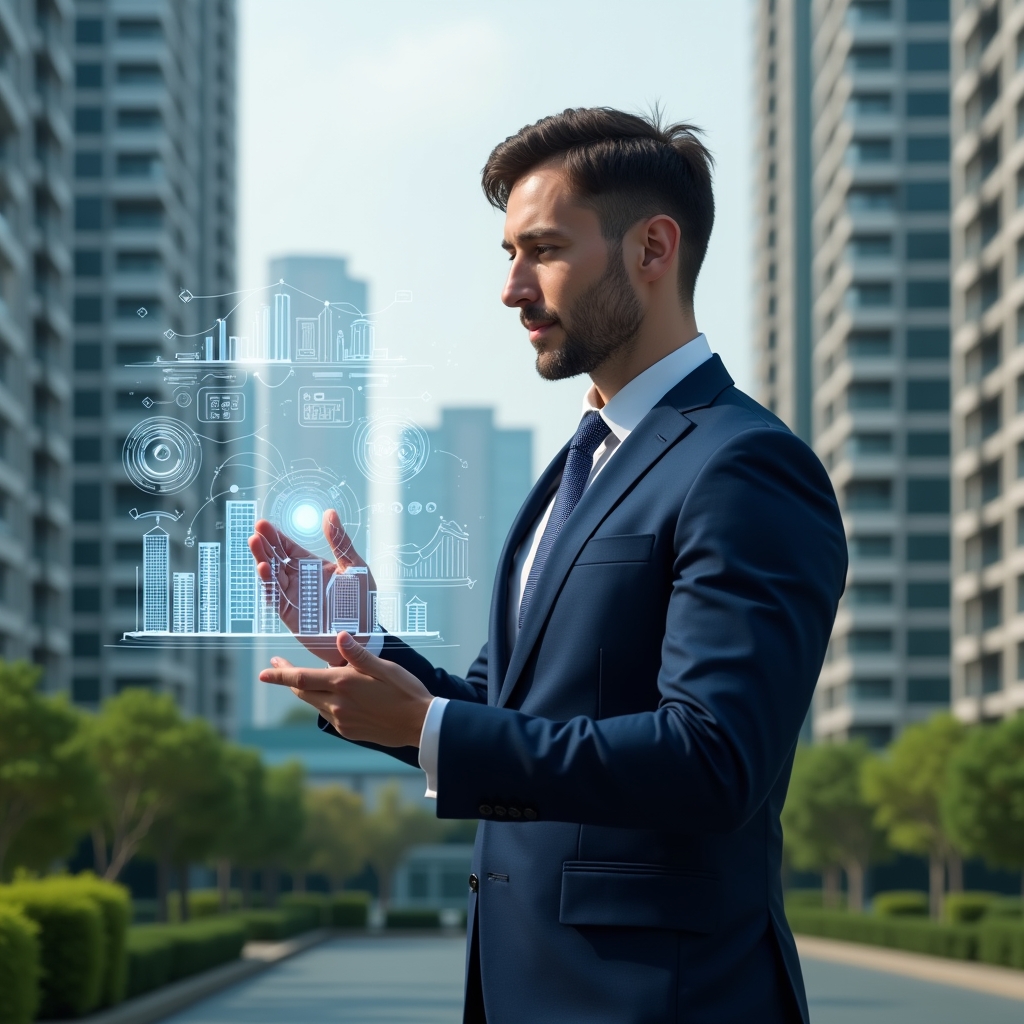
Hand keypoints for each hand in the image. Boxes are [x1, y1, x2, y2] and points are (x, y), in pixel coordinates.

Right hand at [248, 511, 376, 664]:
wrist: (364, 637)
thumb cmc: (362, 603)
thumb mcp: (355, 567)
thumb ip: (340, 542)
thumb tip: (330, 513)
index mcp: (314, 567)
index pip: (289, 549)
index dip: (276, 537)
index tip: (263, 524)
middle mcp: (300, 581)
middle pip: (277, 560)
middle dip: (265, 545)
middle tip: (257, 531)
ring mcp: (294, 598)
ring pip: (273, 576)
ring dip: (263, 560)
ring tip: (255, 544)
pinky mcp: (291, 615)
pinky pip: (276, 597)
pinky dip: (269, 584)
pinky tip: (264, 569)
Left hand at [259, 632, 432, 747]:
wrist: (420, 725)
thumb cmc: (405, 691)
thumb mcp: (385, 667)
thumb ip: (358, 654)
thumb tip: (339, 637)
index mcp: (343, 685)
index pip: (301, 678)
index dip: (279, 674)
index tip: (263, 670)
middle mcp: (337, 705)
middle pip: (301, 692)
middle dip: (286, 679)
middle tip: (276, 667)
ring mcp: (341, 721)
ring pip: (313, 704)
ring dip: (305, 690)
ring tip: (305, 678)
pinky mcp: (348, 731)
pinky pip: (328, 715)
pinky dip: (323, 702)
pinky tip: (334, 696)